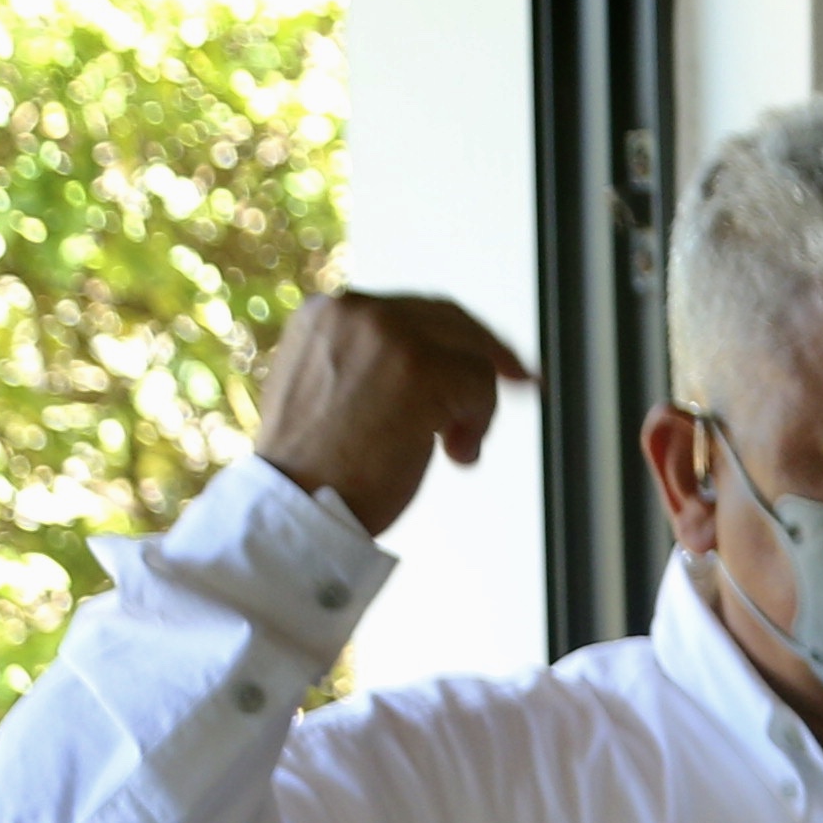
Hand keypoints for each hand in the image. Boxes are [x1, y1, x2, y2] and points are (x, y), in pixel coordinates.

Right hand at [250, 289, 532, 540]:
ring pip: (469, 354)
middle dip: (489, 354)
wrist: (296, 511)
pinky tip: (455, 455)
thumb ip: (368, 366)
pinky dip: (479, 424)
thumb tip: (431, 365)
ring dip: (474, 407)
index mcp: (327, 313)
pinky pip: (480, 385)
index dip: (454, 336)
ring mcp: (389, 335)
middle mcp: (355, 310)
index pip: (409, 312)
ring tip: (453, 448)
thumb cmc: (314, 473)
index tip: (490, 358)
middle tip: (526, 382)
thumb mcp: (329, 393)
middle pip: (448, 320)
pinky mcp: (420, 368)